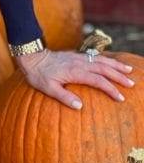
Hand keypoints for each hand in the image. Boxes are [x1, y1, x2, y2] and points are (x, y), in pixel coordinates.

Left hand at [16, 49, 135, 108]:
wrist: (32, 57)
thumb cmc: (38, 75)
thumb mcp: (48, 88)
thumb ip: (64, 97)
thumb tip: (80, 107)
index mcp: (74, 72)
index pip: (97, 80)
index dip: (110, 89)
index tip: (120, 97)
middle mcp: (79, 63)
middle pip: (104, 68)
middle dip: (118, 76)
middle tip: (131, 84)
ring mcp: (78, 57)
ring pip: (101, 60)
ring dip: (116, 65)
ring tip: (129, 70)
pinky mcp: (76, 55)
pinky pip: (95, 56)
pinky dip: (106, 59)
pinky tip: (112, 63)